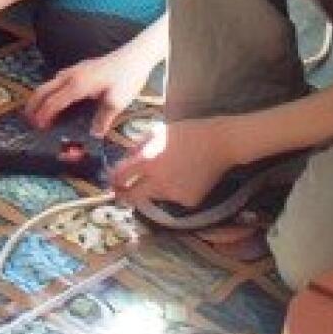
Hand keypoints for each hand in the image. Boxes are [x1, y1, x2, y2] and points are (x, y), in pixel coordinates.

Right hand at [26, 45, 154, 136]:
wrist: (135, 56)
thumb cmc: (127, 78)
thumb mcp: (117, 102)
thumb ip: (103, 118)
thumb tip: (94, 134)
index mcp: (77, 85)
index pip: (53, 102)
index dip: (44, 115)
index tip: (37, 127)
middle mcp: (71, 76)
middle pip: (43, 90)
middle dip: (33, 104)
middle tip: (27, 119)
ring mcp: (74, 70)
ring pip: (48, 83)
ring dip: (40, 97)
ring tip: (36, 110)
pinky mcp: (80, 68)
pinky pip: (56, 80)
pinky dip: (49, 91)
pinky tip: (54, 96)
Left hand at [111, 118, 235, 207]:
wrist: (221, 143)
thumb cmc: (187, 132)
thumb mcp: (157, 132)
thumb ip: (138, 147)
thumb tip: (126, 159)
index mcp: (149, 160)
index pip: (121, 176)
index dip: (113, 179)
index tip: (111, 180)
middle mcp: (159, 180)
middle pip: (132, 196)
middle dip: (124, 195)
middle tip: (121, 193)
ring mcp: (175, 193)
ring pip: (153, 197)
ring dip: (151, 190)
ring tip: (164, 175)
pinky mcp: (189, 201)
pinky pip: (173, 199)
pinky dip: (172, 192)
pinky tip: (182, 178)